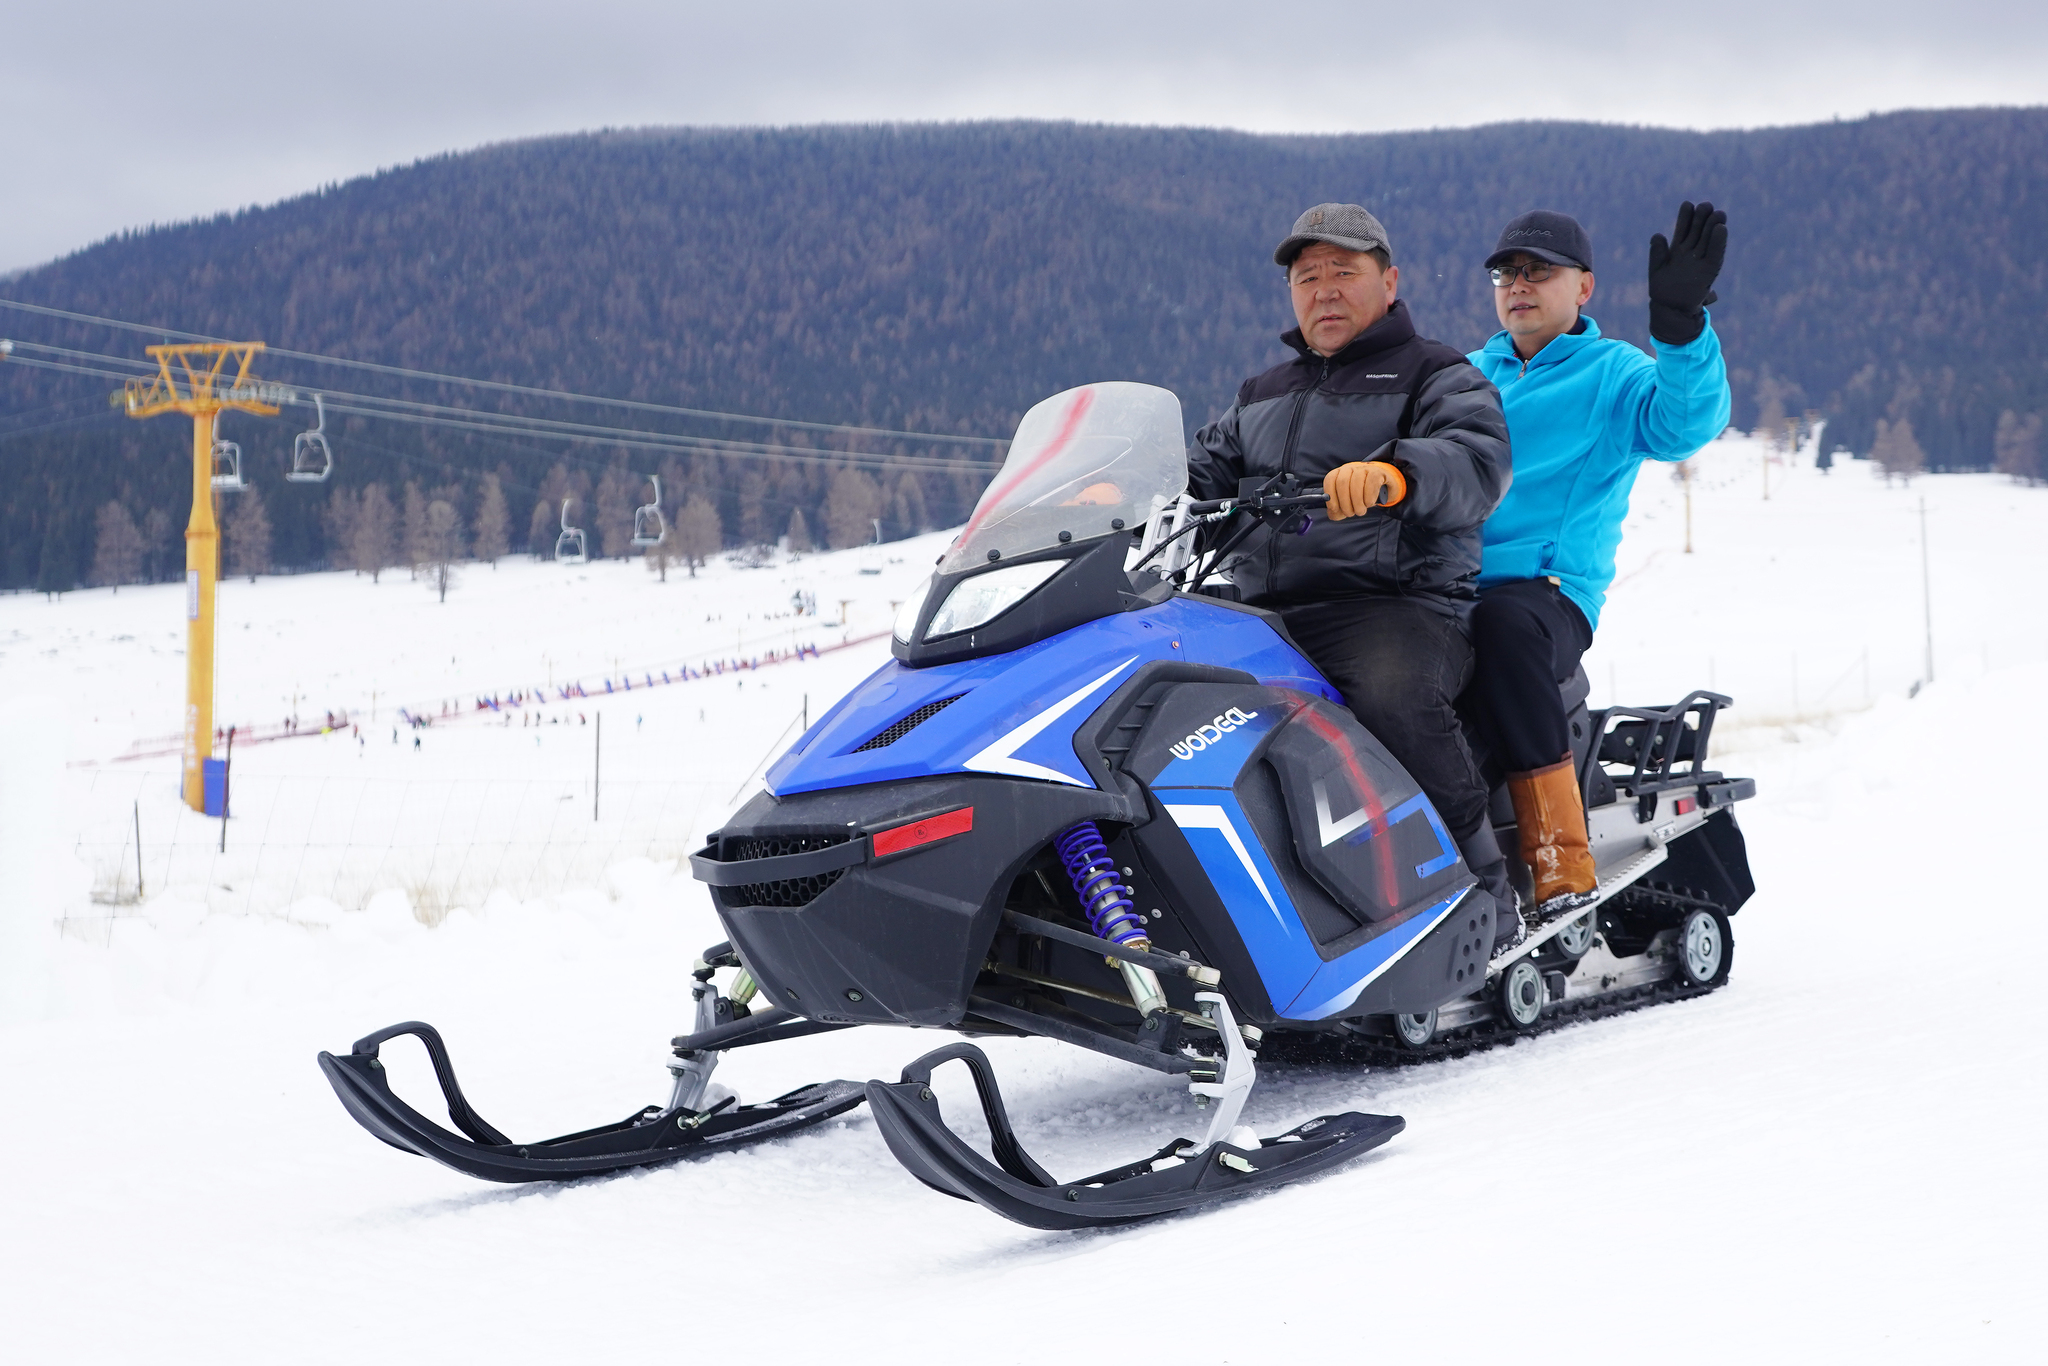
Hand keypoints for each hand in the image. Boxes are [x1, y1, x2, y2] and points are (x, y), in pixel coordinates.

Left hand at [1324, 461, 1406, 519]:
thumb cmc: (1361, 496)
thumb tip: (1333, 514)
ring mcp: (1364, 468)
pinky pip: (1371, 483)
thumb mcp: (1347, 503)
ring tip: (1360, 511)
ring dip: (1357, 502)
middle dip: (1345, 502)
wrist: (1382, 487)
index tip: (1335, 509)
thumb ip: (1337, 510)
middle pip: (1342, 483)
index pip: (1330, 480)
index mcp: (1339, 474)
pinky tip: (1369, 503)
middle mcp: (1350, 468)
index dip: (1331, 496)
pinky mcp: (1377, 472)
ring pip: (1356, 483)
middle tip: (1350, 514)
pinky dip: (1369, 497)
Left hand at [1647, 200, 1727, 344]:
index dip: (1685, 217)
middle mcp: (1691, 252)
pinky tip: (1721, 229)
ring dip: (1713, 226)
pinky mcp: (1710, 270)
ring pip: (1708, 239)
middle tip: (1705, 205)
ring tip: (1717, 213)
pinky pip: (1716, 253)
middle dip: (1702, 218)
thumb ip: (1657, 253)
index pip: (1683, 229)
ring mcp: (1701, 260)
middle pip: (1698, 231)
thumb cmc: (1663, 290)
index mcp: (1678, 250)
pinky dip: (1719, 242)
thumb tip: (1657, 235)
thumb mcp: (1657, 269)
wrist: (1671, 310)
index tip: (1687, 204)